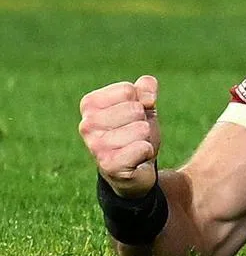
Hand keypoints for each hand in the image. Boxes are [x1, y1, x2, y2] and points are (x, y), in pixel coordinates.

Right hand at [78, 76, 161, 198]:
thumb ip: (146, 88)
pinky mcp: (108, 165)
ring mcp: (95, 146)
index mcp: (90, 105)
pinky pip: (142, 148)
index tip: (132, 116)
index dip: (140, 102)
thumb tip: (148, 97)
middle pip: (135, 109)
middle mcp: (86, 125)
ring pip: (141, 129)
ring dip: (146, 138)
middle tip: (135, 133)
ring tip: (135, 145)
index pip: (128, 90)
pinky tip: (137, 158)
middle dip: (143, 121)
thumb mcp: (143, 105)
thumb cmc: (135, 131)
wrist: (136, 167)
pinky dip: (147, 151)